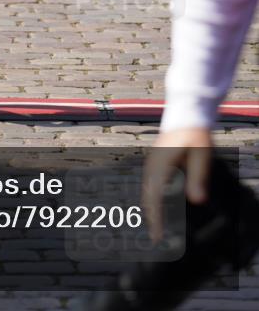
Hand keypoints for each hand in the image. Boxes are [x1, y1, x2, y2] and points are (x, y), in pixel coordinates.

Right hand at [143, 127, 212, 241]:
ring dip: (151, 207)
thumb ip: (198, 177)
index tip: (157, 236)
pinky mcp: (156, 159)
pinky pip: (151, 182)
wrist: (186, 112)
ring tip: (157, 224)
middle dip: (151, 216)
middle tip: (157, 237)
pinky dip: (153, 196)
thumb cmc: (195, 133)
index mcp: (162, 164)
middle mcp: (153, 163)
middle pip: (148, 195)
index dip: (156, 218)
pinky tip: (159, 202)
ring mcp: (153, 160)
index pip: (155, 197)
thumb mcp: (201, 155)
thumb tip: (197, 201)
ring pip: (148, 189)